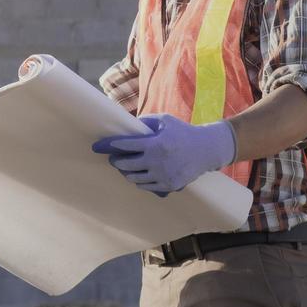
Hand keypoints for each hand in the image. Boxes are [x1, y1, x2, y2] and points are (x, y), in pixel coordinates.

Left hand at [91, 114, 236, 196]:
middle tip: (113, 158)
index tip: (100, 146)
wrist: (207, 150)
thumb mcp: (164, 121)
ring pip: (134, 178)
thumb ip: (145, 122)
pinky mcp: (169, 185)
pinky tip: (137, 176)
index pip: (125, 146)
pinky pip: (146, 186)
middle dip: (116, 161)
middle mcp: (157, 161)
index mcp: (154, 144)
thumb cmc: (183, 132)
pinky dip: (139, 181)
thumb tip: (128, 126)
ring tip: (123, 167)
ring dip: (126, 172)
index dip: (110, 146)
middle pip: (126, 164)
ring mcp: (163, 175)